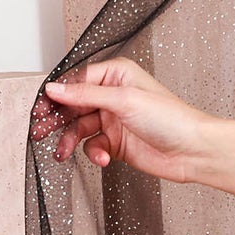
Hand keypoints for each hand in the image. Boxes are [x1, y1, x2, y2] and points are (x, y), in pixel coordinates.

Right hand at [31, 57, 216, 183]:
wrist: (194, 151)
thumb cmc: (173, 119)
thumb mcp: (125, 100)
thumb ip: (86, 94)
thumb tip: (55, 88)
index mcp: (118, 76)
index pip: (77, 81)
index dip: (57, 94)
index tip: (41, 107)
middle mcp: (115, 96)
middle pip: (73, 105)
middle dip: (56, 119)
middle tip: (39, 130)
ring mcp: (115, 120)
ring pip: (78, 128)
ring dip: (69, 140)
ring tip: (62, 151)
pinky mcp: (116, 142)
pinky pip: (92, 146)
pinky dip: (93, 153)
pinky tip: (102, 158)